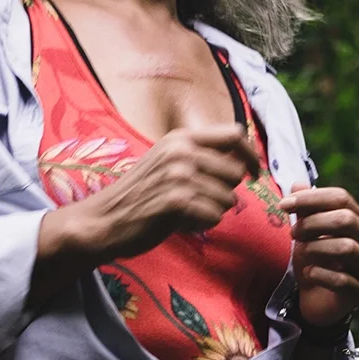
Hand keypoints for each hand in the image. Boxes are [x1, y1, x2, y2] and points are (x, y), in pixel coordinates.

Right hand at [36, 123, 256, 274]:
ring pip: (227, 199)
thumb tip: (242, 163)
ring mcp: (178, 175)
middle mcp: (181, 151)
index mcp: (181, 137)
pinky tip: (181, 222)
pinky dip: (202, 224)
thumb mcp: (168, 162)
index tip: (254, 174)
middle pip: (235, 173)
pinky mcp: (176, 201)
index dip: (251, 155)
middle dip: (226, 193)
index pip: (235, 135)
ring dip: (212, 212)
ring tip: (186, 213)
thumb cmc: (140, 195)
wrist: (104, 219)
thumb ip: (201, 157)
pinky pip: (214, 216)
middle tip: (201, 202)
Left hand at [279, 186, 358, 328]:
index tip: (282, 204)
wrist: (317, 298)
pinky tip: (309, 273)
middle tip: (292, 233)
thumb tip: (298, 184)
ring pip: (347, 248)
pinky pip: (343, 280)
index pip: (341, 197)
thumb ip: (304, 210)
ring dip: (316, 248)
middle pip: (346, 220)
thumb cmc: (314, 259)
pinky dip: (320, 274)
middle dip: (313, 224)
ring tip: (300, 253)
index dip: (311, 198)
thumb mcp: (306, 233)